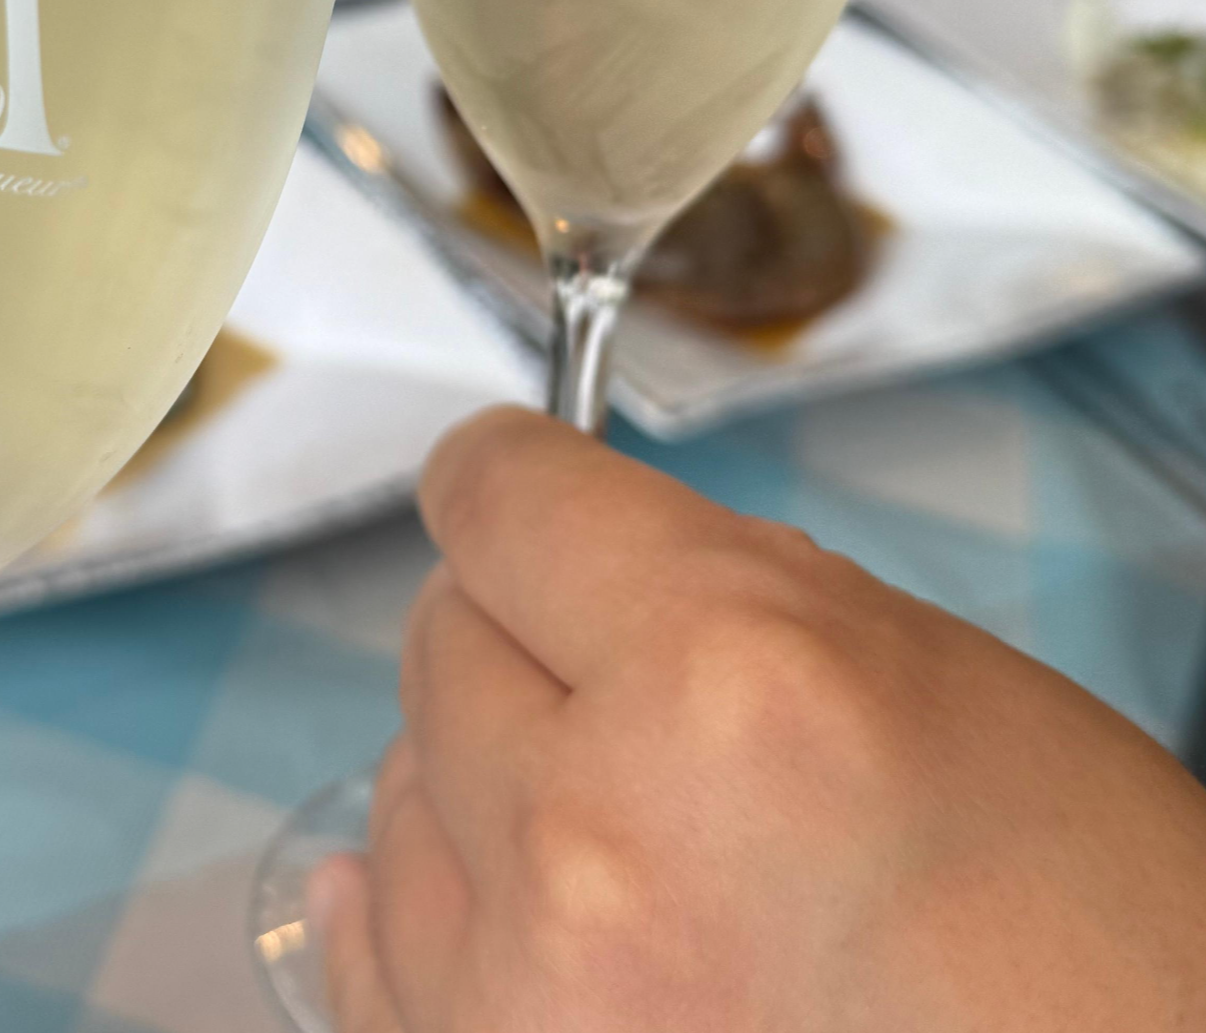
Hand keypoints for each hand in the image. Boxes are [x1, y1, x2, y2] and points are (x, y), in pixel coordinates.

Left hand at [317, 406, 1205, 1031]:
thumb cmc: (1088, 940)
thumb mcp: (930, 677)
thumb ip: (728, 590)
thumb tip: (581, 556)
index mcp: (728, 679)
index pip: (500, 499)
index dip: (516, 479)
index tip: (517, 489)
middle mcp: (595, 835)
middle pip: (440, 640)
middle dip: (521, 636)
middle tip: (615, 677)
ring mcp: (530, 999)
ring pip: (398, 793)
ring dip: (487, 784)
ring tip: (628, 834)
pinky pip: (373, 960)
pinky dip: (426, 913)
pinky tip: (498, 895)